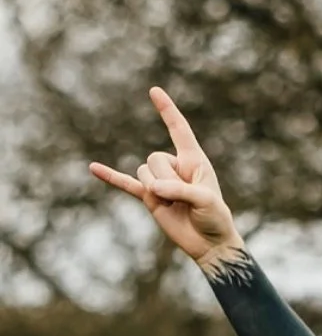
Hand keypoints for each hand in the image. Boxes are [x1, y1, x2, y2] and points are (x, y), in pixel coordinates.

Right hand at [89, 87, 240, 268]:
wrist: (209, 245)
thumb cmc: (215, 219)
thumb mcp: (205, 201)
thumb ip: (179, 190)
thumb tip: (153, 188)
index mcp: (194, 160)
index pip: (179, 130)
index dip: (167, 110)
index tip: (154, 90)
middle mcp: (175, 167)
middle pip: (155, 158)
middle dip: (168, 180)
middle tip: (186, 199)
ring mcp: (160, 182)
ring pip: (143, 173)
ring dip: (157, 191)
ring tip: (175, 206)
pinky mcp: (150, 198)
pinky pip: (126, 184)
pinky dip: (111, 177)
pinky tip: (93, 168)